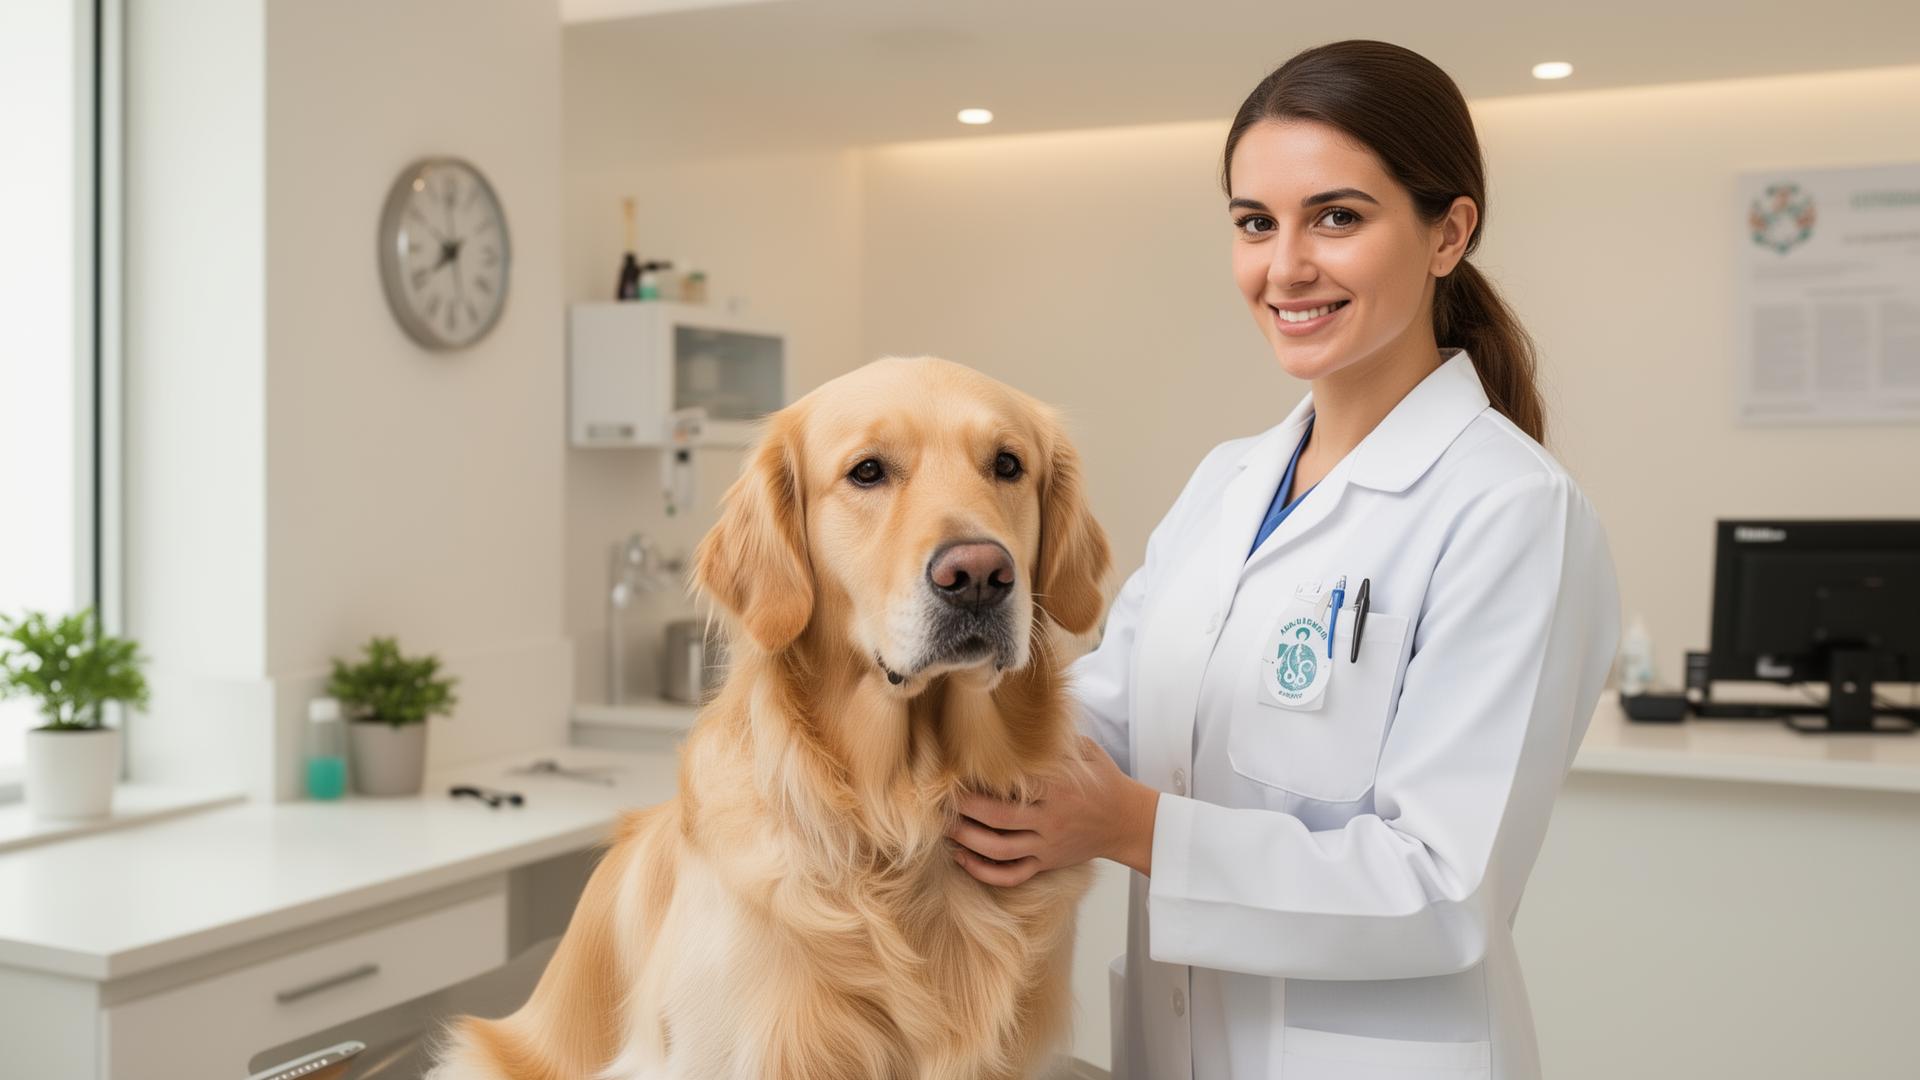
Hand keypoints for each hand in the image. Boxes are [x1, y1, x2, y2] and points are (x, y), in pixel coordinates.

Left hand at [947, 736, 1159, 886]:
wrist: (1128, 822)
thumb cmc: (1103, 781)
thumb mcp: (1086, 751)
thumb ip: (1056, 739)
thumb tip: (1025, 713)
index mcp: (1059, 787)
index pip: (1014, 784)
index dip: (982, 780)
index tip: (957, 772)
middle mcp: (1051, 818)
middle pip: (999, 818)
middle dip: (965, 810)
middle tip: (941, 800)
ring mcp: (1048, 844)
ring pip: (1000, 850)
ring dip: (968, 841)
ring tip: (945, 829)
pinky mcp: (1047, 863)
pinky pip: (1013, 875)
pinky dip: (986, 872)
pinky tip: (964, 860)